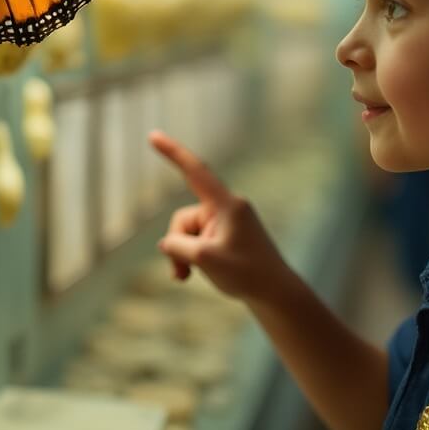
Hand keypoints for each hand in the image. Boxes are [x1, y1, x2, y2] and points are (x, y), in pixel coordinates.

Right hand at [151, 130, 287, 303]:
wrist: (275, 294)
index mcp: (226, 205)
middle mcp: (226, 208)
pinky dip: (191, 257)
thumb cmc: (247, 274)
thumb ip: (178, 246)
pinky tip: (189, 275)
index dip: (172, 152)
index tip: (153, 135)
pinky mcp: (225, 235)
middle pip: (183, 218)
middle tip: (183, 273)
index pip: (195, 171)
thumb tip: (167, 243)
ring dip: (183, 256)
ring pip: (187, 233)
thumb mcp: (205, 259)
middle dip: (177, 244)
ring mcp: (226, 222)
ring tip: (187, 278)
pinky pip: (197, 240)